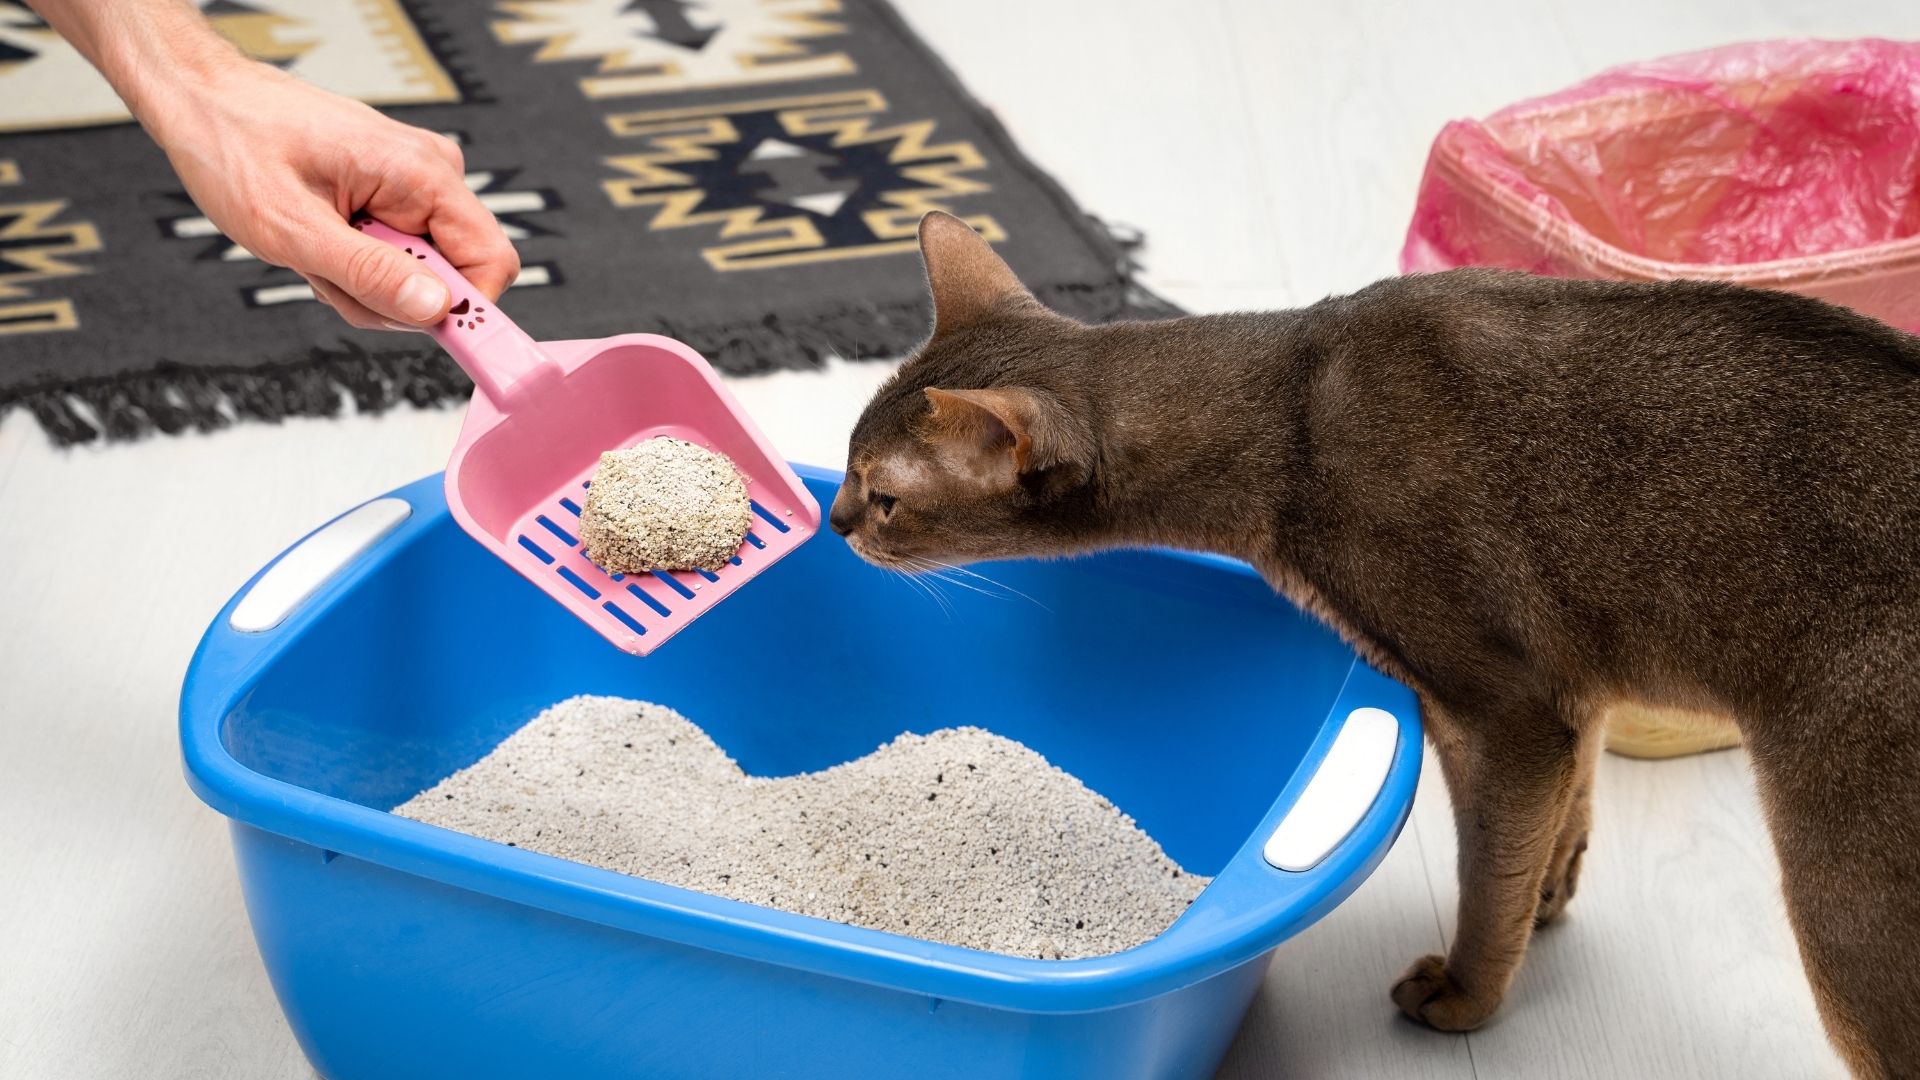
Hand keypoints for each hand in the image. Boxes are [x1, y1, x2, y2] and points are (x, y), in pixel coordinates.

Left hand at [142, 58, 518, 330]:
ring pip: (419, 274)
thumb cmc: (234, 144)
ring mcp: (413, 184)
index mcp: (420, 173)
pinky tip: (318, 240)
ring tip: (312, 250)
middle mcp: (430, 174)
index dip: (465, 310)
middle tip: (328, 274)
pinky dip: (355, 264)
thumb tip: (434, 310)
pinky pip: (397, 255)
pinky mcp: (394, 193)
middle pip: (451, 276)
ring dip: (363, 282)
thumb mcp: (292, 227)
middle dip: (390, 296)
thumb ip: (369, 273)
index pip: (490, 262)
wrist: (203, 100)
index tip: (427, 336)